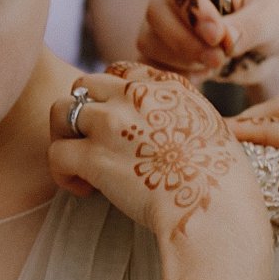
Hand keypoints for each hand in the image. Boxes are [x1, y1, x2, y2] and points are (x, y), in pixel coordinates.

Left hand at [49, 62, 270, 246]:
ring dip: (64, 137)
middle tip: (92, 144)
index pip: (121, 73)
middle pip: (84, 84)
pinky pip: (56, 153)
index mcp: (165, 87)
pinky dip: (62, 173)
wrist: (212, 207)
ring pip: (61, 111)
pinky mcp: (94, 156)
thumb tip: (166, 131)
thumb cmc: (222, 182)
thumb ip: (182, 117)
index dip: (111, 98)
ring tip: (81, 165)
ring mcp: (111, 123)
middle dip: (82, 112)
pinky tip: (84, 190)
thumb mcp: (213, 129)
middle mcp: (134, 96)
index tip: (118, 126)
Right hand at [138, 0, 278, 83]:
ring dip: (181, 59)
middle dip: (184, 40)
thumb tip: (222, 41)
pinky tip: (202, 76)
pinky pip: (151, 62)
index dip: (192, 7)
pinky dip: (173, 74)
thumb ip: (250, 25)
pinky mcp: (167, 47)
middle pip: (157, 10)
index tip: (217, 36)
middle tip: (218, 59)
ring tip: (217, 65)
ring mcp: (171, 18)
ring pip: (150, 39)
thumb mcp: (277, 16)